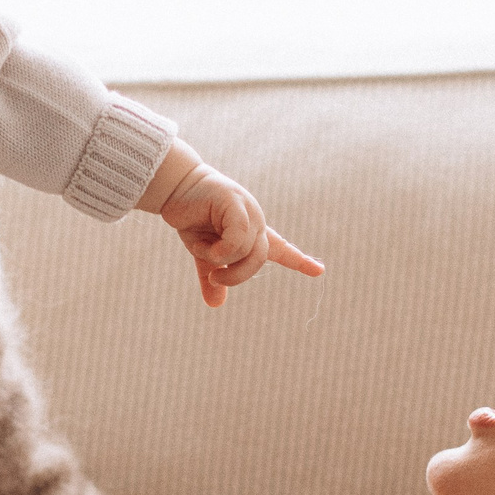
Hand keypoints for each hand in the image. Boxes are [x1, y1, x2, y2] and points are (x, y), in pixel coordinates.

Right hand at [142, 148, 323, 307]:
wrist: (175, 189)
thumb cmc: (191, 217)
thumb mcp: (203, 253)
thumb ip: (211, 278)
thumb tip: (215, 305)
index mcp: (251, 233)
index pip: (281, 249)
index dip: (300, 261)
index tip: (319, 270)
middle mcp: (255, 222)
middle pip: (260, 259)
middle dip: (238, 276)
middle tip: (216, 280)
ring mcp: (249, 212)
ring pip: (248, 251)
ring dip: (220, 259)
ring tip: (201, 249)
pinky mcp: (238, 204)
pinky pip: (239, 239)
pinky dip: (221, 251)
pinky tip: (205, 247)